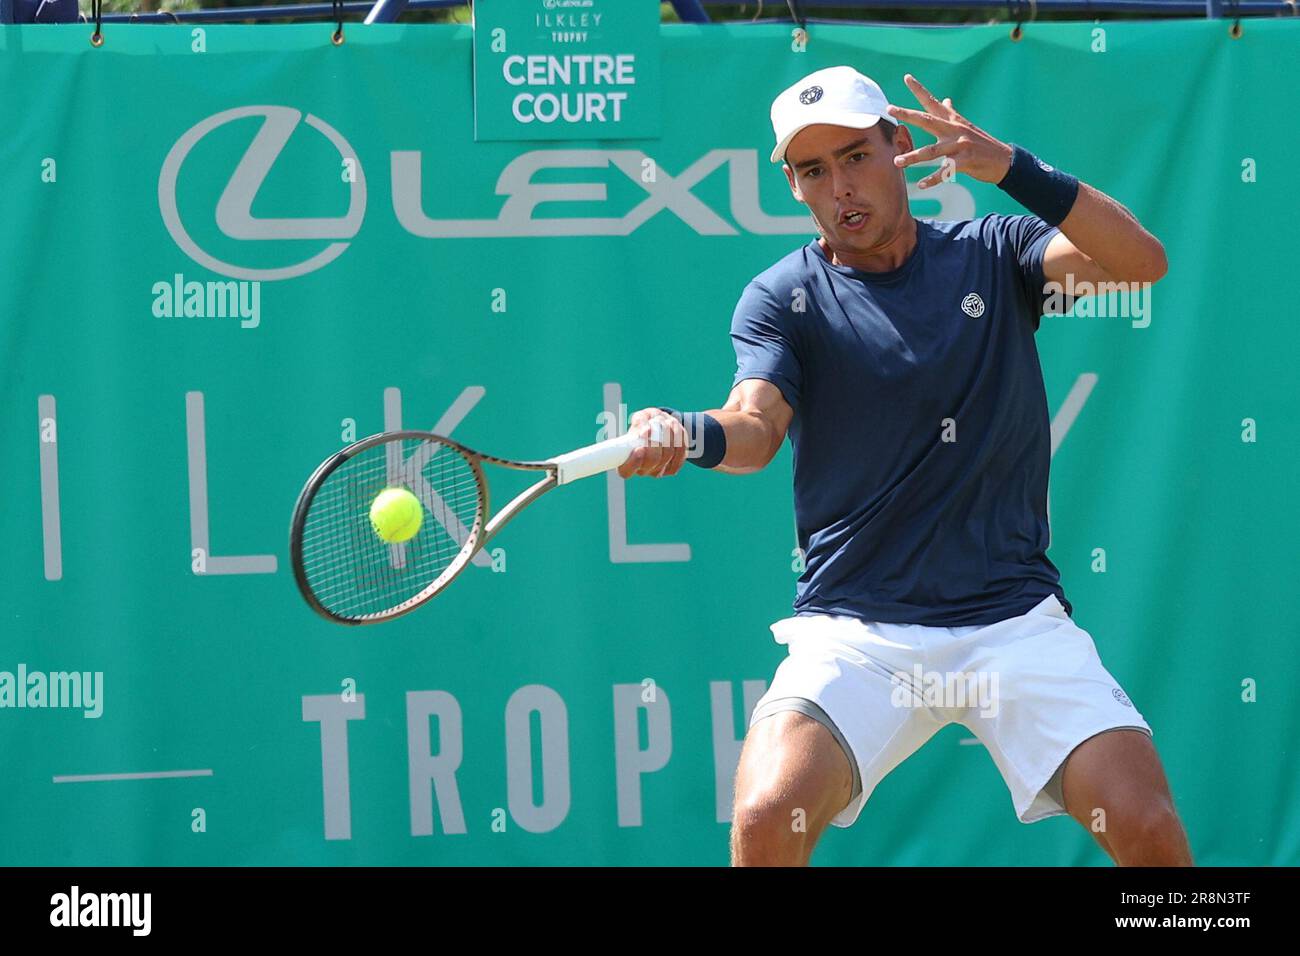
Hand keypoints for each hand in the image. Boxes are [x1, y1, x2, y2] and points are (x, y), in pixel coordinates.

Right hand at [617, 407, 690, 478]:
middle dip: (656, 441)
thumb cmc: (647, 423)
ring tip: (666, 422)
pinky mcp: (672, 468)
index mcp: (626, 462)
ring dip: (668, 435)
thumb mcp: (640, 418)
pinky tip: (673, 427)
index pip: (626, 470)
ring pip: (668, 454)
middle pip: (652, 460)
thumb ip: (640, 422)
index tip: (639, 448)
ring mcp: (658, 471)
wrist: (662, 427)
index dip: (633, 462)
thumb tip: (646, 431)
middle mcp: (642, 470)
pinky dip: (678, 437)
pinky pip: (680, 453)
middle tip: (656, 427)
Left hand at [887, 74, 1014, 187]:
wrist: (1004, 160)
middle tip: (890, 108)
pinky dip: (932, 179)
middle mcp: (954, 129)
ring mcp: (959, 145)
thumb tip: (945, 99)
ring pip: (931, 151)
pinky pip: (945, 172)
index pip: (933, 102)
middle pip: (927, 120)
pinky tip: (920, 185)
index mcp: (953, 120)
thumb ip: (952, 114)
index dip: (920, 89)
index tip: (907, 77)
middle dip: (908, 114)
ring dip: (913, 157)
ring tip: (897, 161)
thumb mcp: (965, 126)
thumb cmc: (981, 143)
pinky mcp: (965, 161)